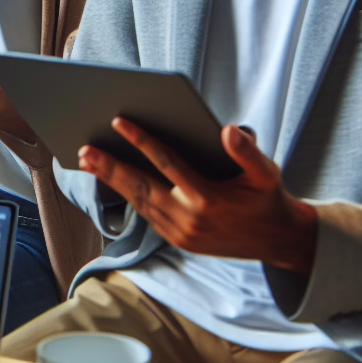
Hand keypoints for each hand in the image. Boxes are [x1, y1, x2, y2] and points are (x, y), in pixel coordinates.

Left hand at [79, 119, 316, 273]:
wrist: (277, 241)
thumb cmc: (268, 198)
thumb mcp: (266, 173)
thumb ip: (247, 151)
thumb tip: (228, 129)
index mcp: (208, 200)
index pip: (166, 163)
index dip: (141, 141)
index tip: (118, 121)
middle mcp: (189, 220)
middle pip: (141, 187)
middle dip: (110, 167)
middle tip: (84, 149)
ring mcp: (180, 233)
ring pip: (138, 202)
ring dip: (111, 181)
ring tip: (88, 160)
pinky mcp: (177, 240)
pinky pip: (146, 214)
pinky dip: (126, 195)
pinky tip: (109, 178)